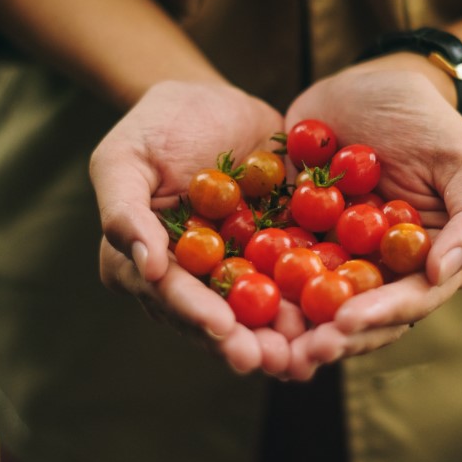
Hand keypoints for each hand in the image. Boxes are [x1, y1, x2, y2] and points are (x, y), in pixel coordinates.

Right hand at [90, 79, 292, 373]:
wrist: (212, 101)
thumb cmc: (156, 126)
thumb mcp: (123, 159)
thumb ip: (125, 212)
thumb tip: (146, 268)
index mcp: (148, 262)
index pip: (170, 294)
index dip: (195, 314)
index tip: (222, 329)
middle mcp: (193, 275)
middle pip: (217, 315)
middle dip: (246, 341)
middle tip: (274, 360)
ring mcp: (236, 264)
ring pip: (258, 306)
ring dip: (283, 332)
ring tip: (310, 350)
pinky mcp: (274, 247)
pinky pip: (294, 273)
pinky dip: (313, 293)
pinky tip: (338, 309)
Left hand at [282, 55, 461, 376]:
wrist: (368, 84)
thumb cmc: (425, 120)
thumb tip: (443, 274)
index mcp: (424, 259)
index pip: (406, 301)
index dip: (378, 317)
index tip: (345, 324)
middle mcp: (378, 266)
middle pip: (356, 313)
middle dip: (329, 336)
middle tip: (298, 353)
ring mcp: (334, 252)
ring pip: (313, 300)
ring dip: (291, 325)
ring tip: (265, 344)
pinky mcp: (295, 232)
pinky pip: (275, 262)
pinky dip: (259, 281)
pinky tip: (236, 295)